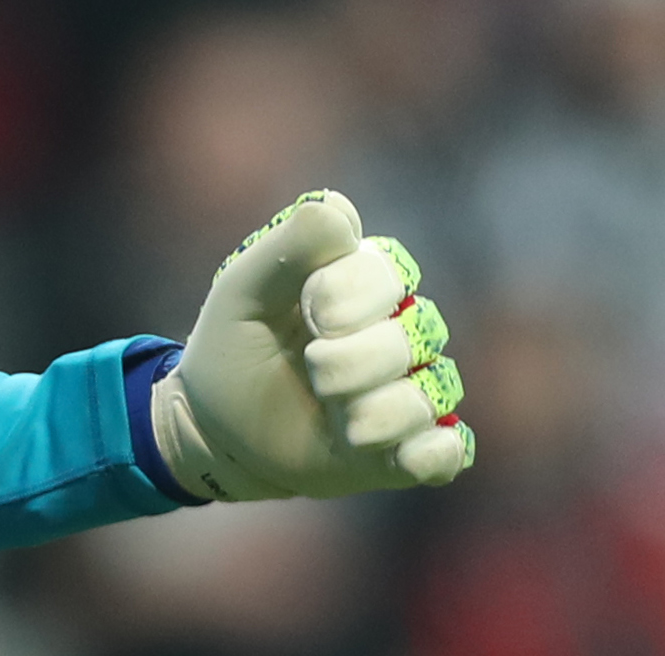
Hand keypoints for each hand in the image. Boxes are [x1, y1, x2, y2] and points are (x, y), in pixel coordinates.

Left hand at [151, 190, 471, 500]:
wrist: (217, 426)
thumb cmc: (234, 343)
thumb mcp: (244, 289)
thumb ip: (289, 246)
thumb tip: (339, 210)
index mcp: (362, 282)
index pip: (390, 271)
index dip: (353, 291)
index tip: (309, 310)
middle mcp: (398, 331)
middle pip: (421, 329)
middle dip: (357, 355)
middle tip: (313, 366)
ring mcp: (406, 390)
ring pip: (434, 389)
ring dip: (378, 408)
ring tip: (334, 413)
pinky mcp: (408, 449)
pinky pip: (448, 449)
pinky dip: (430, 452)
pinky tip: (394, 455)